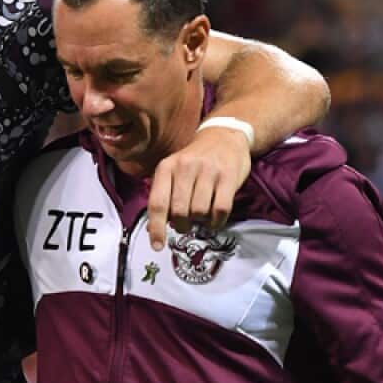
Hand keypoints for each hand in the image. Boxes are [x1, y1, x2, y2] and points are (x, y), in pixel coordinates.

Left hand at [146, 127, 250, 249]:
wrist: (223, 136)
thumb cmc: (194, 161)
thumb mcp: (173, 171)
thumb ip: (163, 196)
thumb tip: (154, 230)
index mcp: (166, 167)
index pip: (157, 203)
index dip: (156, 228)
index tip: (157, 246)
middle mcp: (185, 167)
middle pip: (179, 212)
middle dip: (182, 225)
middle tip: (186, 224)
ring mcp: (208, 171)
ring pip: (199, 212)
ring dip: (200, 222)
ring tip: (201, 215)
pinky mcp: (228, 176)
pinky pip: (220, 210)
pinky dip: (216, 221)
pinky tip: (214, 219)